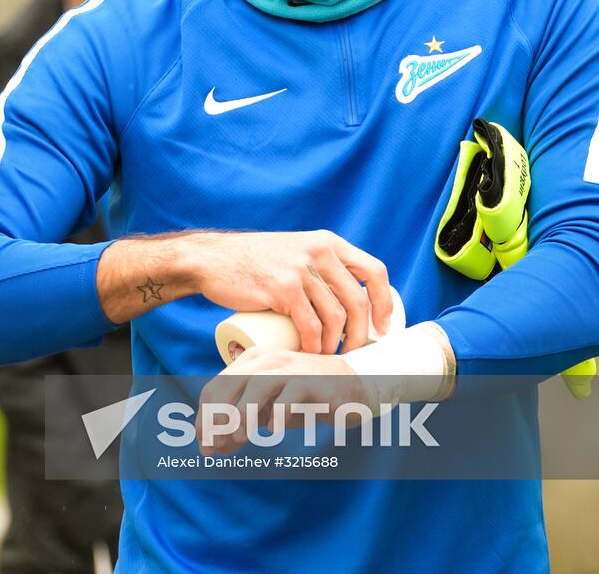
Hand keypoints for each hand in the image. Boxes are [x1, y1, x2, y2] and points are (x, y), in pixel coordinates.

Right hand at [188, 230, 391, 353]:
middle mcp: (319, 251)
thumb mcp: (296, 250)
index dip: (384, 302)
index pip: (374, 270)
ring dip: (336, 344)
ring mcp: (301, 269)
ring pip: (336, 316)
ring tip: (327, 356)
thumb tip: (348, 299)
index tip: (383, 326)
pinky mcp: (283, 288)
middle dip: (360, 334)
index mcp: (328, 242)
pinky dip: (315, 347)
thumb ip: (319, 262)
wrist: (213, 260)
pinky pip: (311, 326)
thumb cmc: (254, 263)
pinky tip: (312, 355)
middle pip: (357, 300)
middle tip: (352, 352)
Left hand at [195, 346, 374, 454]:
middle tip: (213, 447)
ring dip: (242, 412)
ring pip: (257, 384)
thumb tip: (212, 445)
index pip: (217, 386)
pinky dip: (278, 414)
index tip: (205, 446)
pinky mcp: (312, 382)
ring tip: (240, 437)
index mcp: (252, 362)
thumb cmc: (305, 398)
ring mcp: (291, 368)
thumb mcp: (268, 409)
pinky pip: (289, 396)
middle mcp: (269, 360)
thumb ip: (242, 421)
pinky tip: (274, 430)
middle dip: (216, 417)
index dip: (205, 417)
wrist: (353, 387)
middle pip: (230, 383)